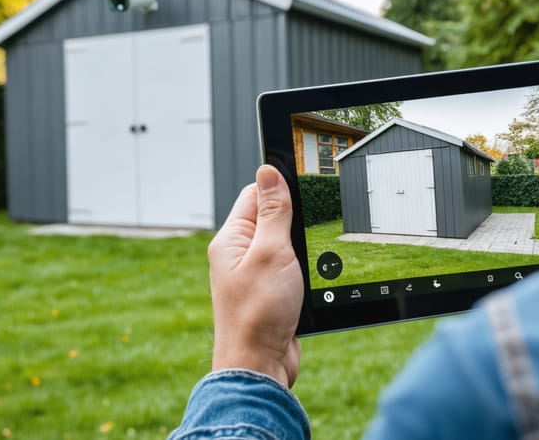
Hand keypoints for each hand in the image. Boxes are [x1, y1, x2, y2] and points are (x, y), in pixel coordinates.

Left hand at [207, 165, 303, 387]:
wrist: (261, 366)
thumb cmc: (259, 313)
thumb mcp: (271, 251)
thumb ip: (273, 211)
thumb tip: (269, 171)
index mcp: (230, 240)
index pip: (254, 195)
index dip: (278, 189)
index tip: (302, 186)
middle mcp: (239, 255)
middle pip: (272, 219)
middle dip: (293, 221)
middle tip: (304, 234)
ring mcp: (255, 275)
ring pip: (285, 245)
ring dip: (300, 249)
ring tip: (302, 265)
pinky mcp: (271, 294)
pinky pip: (290, 269)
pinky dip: (303, 270)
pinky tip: (307, 280)